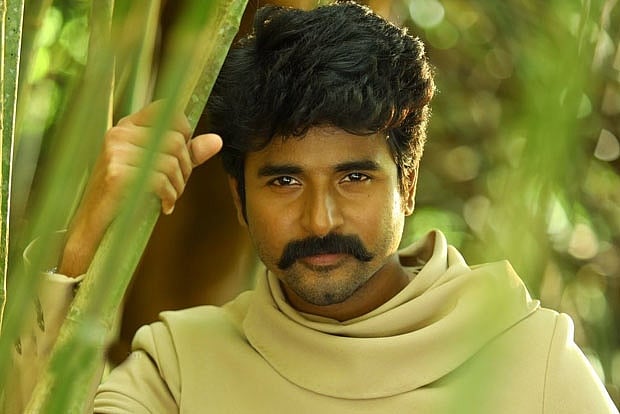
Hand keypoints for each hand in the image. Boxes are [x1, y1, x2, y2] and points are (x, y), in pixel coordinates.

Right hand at [59, 101, 221, 276]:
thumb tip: (217, 140)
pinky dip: (169, 196)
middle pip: (175, 141)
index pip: (166, 110)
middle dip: (185, 168)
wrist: (94, 224)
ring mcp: (116, 152)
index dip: (183, 131)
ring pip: (170, 163)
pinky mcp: (116, 174)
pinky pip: (160, 180)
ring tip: (171, 197)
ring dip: (178, 186)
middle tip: (178, 186)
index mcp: (128, 126)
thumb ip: (187, 154)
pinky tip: (165, 205)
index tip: (182, 155)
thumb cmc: (127, 194)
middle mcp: (120, 133)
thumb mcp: (158, 168)